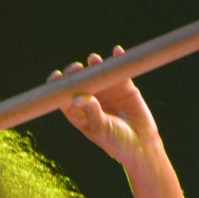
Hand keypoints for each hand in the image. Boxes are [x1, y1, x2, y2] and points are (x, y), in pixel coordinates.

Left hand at [48, 47, 161, 166]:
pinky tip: (117, 52)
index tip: (56, 77)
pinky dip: (118, 60)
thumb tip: (77, 97)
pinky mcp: (124, 86)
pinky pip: (119, 70)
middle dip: (75, 72)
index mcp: (80, 113)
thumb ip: (91, 111)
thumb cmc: (116, 142)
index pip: (64, 97)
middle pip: (79, 81)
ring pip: (98, 73)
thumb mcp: (101, 128)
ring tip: (93, 60)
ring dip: (94, 64)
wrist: (142, 146)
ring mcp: (107, 92)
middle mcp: (91, 100)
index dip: (59, 85)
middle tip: (76, 68)